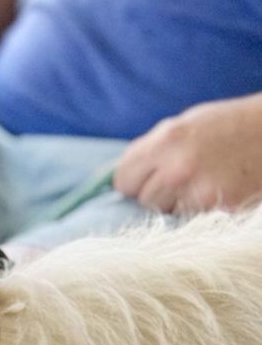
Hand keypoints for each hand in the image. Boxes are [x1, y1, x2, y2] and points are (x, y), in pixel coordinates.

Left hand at [113, 97, 261, 214]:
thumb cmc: (228, 124)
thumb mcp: (185, 124)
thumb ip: (151, 150)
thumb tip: (117, 180)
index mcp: (167, 141)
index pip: (123, 180)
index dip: (133, 179)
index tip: (145, 177)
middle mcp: (179, 169)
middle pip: (144, 200)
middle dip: (157, 191)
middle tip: (183, 177)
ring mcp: (200, 193)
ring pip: (166, 214)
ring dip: (178, 203)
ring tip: (202, 182)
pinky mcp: (221, 211)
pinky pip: (192, 220)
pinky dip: (200, 211)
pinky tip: (217, 191)